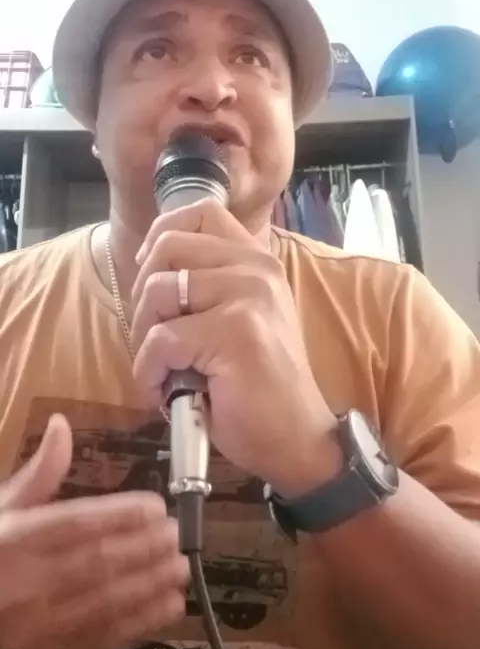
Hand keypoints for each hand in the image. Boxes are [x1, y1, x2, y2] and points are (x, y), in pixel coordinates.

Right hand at [0, 414, 188, 648]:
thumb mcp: (1, 509)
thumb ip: (38, 473)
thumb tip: (62, 424)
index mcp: (17, 539)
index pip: (76, 523)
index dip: (121, 514)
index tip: (156, 506)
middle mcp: (28, 581)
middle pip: (97, 562)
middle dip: (144, 548)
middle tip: (177, 535)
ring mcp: (39, 624)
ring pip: (104, 601)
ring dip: (149, 584)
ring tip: (180, 567)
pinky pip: (101, 639)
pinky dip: (139, 623)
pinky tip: (167, 606)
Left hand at [131, 199, 340, 496]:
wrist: (296, 437)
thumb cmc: (259, 384)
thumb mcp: (240, 318)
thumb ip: (210, 284)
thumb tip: (148, 265)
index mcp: (256, 260)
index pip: (200, 211)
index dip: (162, 235)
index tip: (153, 275)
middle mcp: (255, 268)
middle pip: (166, 247)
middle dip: (143, 297)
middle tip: (156, 339)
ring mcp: (248, 296)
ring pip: (156, 292)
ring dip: (143, 338)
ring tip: (163, 369)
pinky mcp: (235, 332)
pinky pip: (160, 340)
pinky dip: (149, 372)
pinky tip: (166, 392)